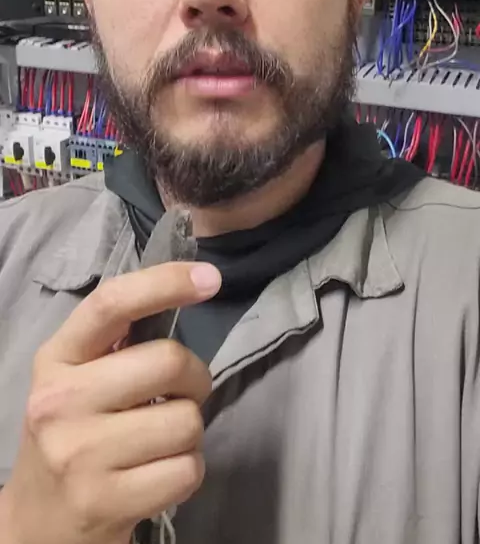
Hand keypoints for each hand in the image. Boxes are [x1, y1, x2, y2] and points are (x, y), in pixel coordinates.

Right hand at [0, 261, 220, 543]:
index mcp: (56, 359)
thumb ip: (117, 344)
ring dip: (189, 433)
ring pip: (186, 421)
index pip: (111, 304)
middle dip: (194, 378)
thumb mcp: (77, 381)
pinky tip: (156, 476)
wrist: (36, 526)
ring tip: (159, 443)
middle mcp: (60, 401)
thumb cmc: (72, 437)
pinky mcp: (104, 502)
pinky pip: (187, 470)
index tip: (210, 278)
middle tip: (181, 395)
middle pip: (167, 362)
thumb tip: (186, 292)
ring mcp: (80, 454)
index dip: (165, 283)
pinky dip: (186, 471)